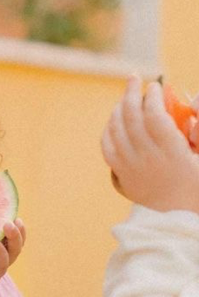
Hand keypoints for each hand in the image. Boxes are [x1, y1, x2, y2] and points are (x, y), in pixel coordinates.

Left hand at [102, 76, 198, 212]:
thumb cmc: (196, 185)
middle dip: (131, 92)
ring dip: (119, 108)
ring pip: (116, 130)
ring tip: (126, 96)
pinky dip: (108, 129)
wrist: (178, 218)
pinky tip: (115, 119)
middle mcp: (149, 159)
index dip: (152, 96)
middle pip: (132, 118)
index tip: (155, 85)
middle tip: (134, 78)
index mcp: (173, 153)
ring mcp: (131, 167)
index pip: (155, 116)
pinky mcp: (122, 175)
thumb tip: (193, 104)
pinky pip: (107, 147)